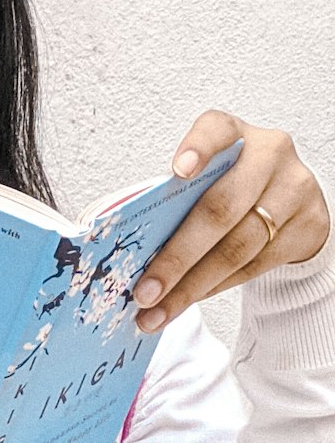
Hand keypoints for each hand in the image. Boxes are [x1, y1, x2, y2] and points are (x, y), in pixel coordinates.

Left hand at [133, 110, 330, 332]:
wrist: (291, 199)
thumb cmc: (230, 183)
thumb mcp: (208, 174)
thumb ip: (179, 194)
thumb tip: (132, 243)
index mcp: (233, 133)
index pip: (215, 130)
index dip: (197, 149)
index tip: (177, 173)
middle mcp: (269, 154)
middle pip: (220, 209)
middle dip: (177, 257)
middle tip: (144, 291)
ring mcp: (295, 190)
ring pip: (238, 247)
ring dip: (192, 286)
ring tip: (158, 311)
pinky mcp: (310, 225)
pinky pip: (255, 266)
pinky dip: (215, 287)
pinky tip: (189, 300)